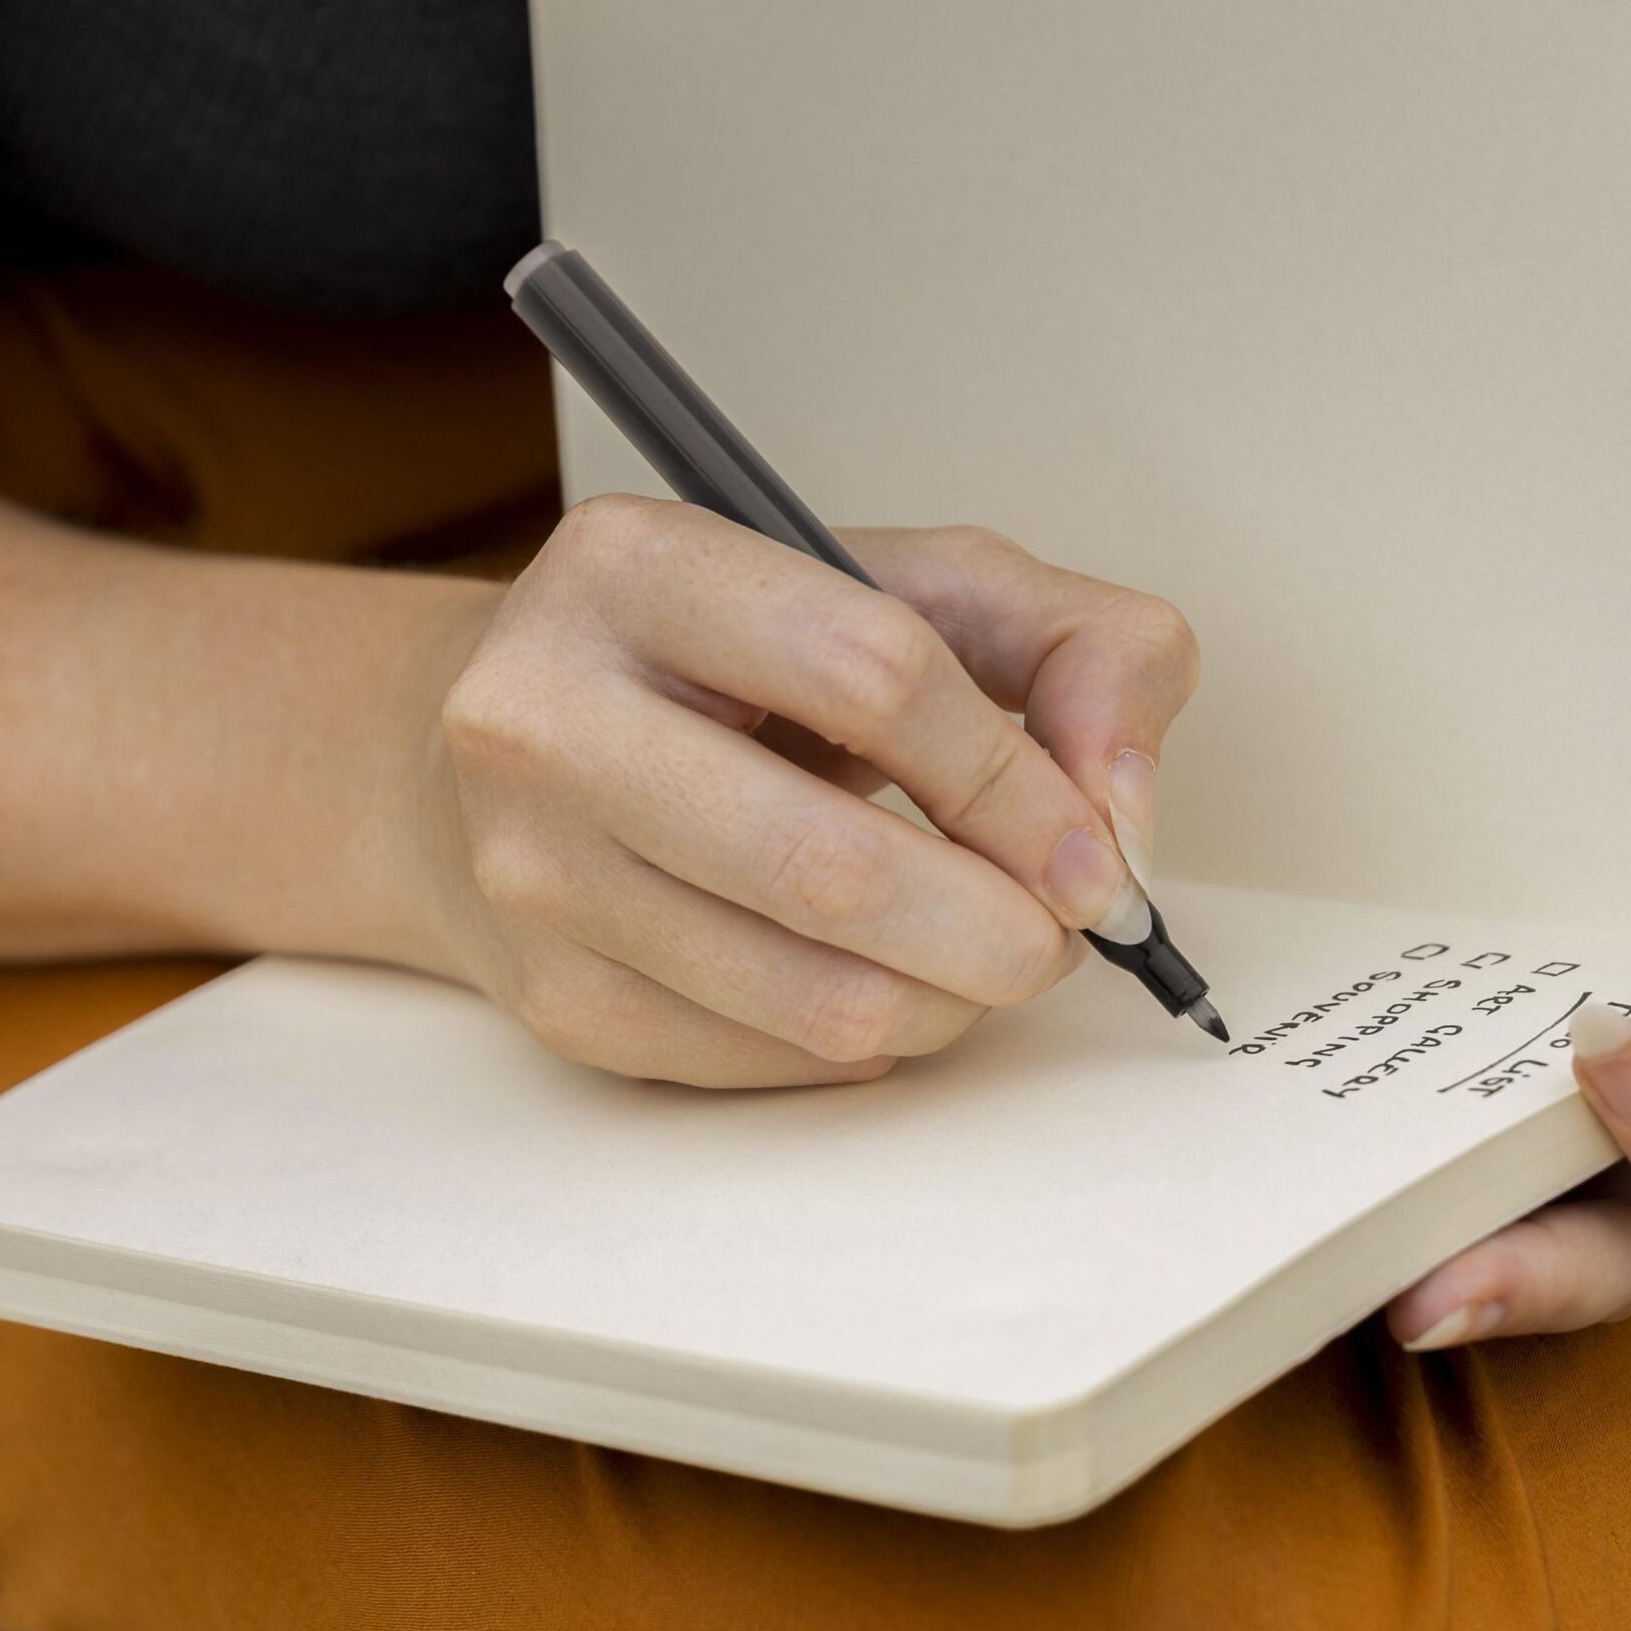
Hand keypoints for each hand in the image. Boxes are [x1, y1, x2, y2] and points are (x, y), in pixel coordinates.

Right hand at [424, 496, 1199, 1085]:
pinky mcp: (552, 995)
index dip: (1019, 785)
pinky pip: (768, 1061)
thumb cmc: (734, 661)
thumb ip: (1072, 645)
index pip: (876, 676)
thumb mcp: (912, 586)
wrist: (509, 743)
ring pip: (812, 996)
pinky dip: (866, 1036)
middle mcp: (546, 715)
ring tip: (981, 957)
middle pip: (833, 869)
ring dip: (951, 1001)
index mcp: (637, 569)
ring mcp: (534, 869)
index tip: (1094, 852)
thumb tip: (1120, 816)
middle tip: (1060, 937)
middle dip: (1001, 929)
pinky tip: (874, 975)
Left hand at [1384, 585, 1630, 1351]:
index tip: (1604, 1045)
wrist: (1619, 661)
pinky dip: (1359, 1183)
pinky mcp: (1430, 1074)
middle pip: (1621, 1265)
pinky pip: (1406, 1168)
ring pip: (1512, 1248)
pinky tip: (1279, 1160)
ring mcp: (1544, 1107)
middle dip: (1550, 1278)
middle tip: (1439, 1275)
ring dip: (1446, 1275)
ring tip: (1362, 1279)